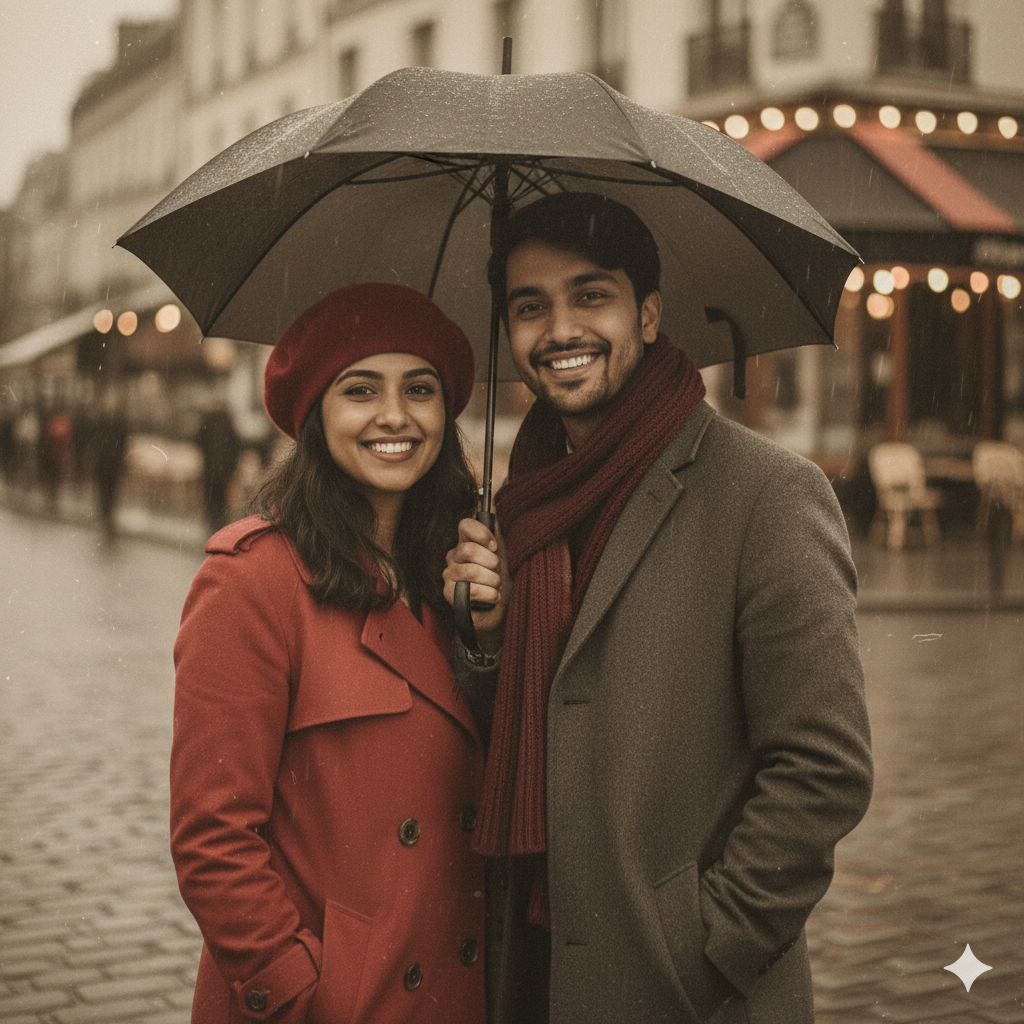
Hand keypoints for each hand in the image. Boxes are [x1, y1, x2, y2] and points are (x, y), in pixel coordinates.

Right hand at [444, 517, 508, 649]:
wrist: (502, 611)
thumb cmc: (505, 581)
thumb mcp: (508, 555)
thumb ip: (503, 534)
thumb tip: (500, 508)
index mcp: (467, 543)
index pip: (465, 525)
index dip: (482, 534)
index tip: (495, 547)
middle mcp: (454, 556)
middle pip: (468, 550)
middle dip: (490, 563)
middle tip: (498, 572)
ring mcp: (449, 575)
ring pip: (469, 571)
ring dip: (491, 581)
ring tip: (496, 586)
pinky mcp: (449, 594)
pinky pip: (470, 590)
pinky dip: (488, 595)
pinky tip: (492, 598)